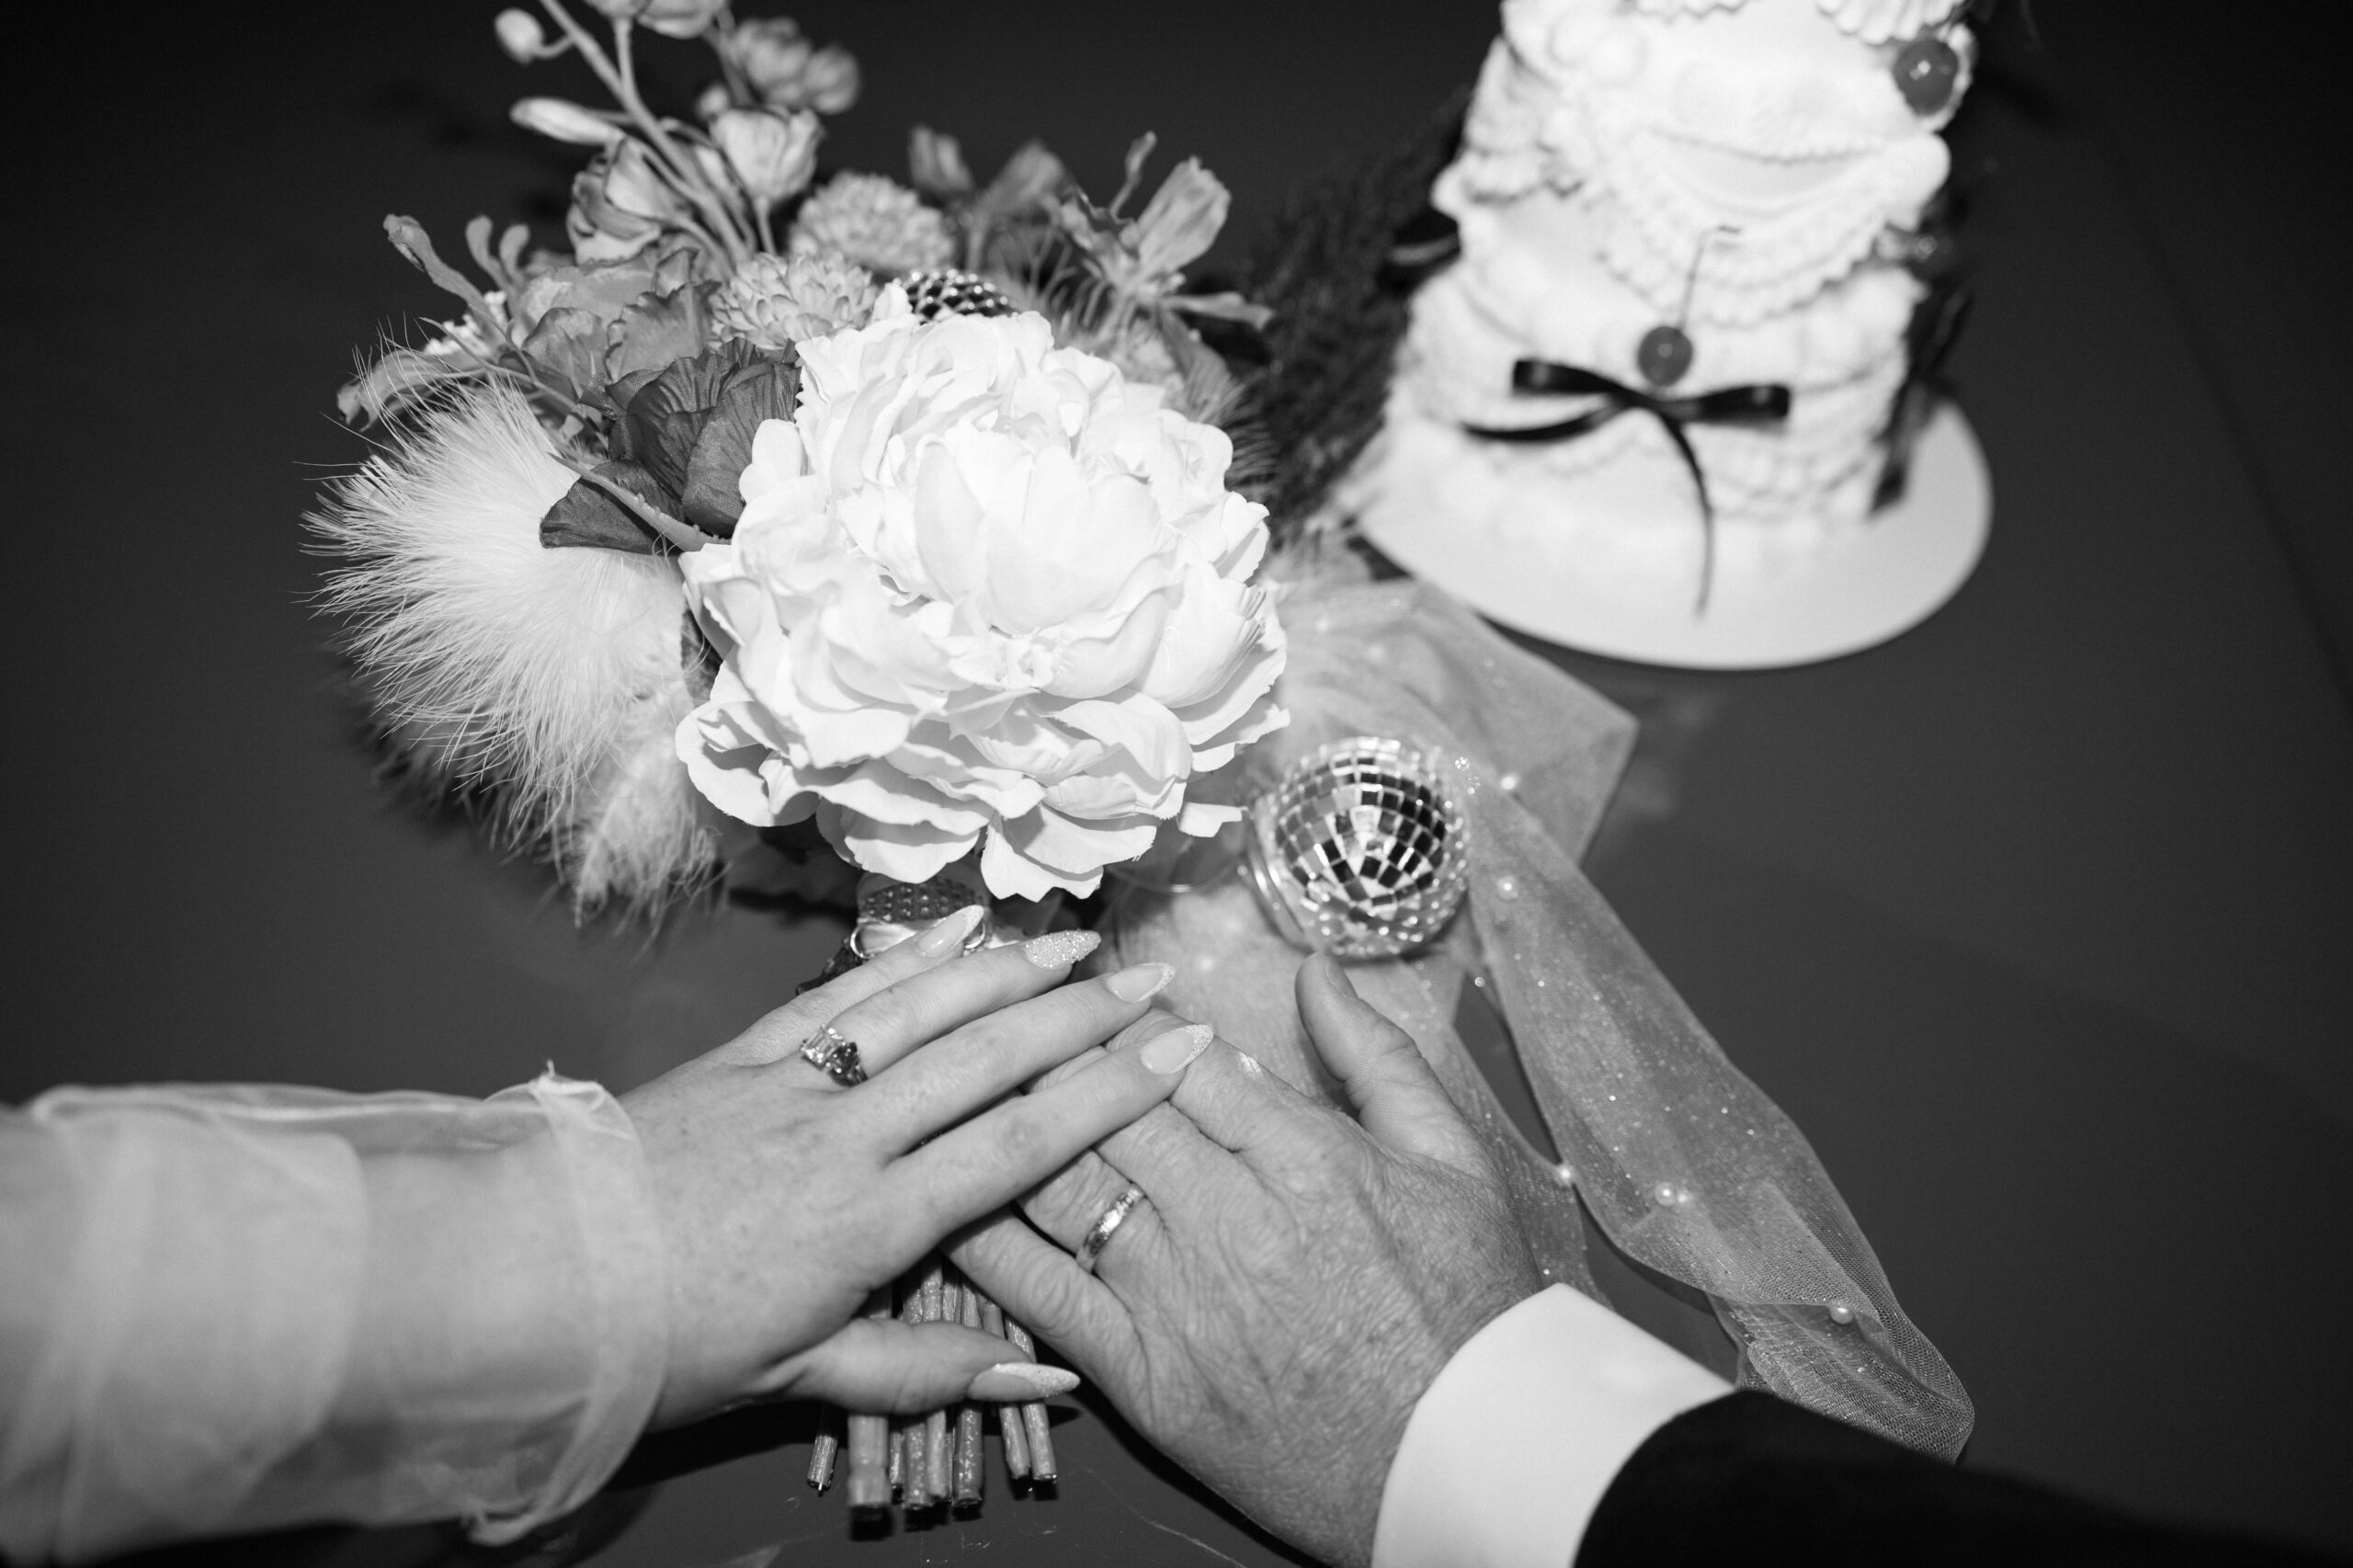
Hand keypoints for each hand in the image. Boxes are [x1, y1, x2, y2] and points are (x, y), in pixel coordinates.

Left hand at [620, 911, 1209, 1427]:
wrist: (532, 1279)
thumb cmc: (668, 1347)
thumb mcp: (803, 1382)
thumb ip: (928, 1373)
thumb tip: (1053, 1378)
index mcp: (873, 1222)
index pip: (1018, 1142)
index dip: (1107, 1095)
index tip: (1176, 1052)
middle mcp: (848, 1135)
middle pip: (985, 1058)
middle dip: (1078, 1016)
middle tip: (1152, 981)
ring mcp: (793, 1083)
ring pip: (920, 1009)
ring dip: (1004, 969)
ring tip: (1074, 940)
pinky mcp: (741, 1055)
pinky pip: (838, 993)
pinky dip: (903, 956)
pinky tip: (954, 930)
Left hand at [953, 956, 1544, 1567]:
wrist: (1463, 1459)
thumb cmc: (1466, 1306)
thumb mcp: (1452, 1160)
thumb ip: (1375, 1057)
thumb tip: (1313, 969)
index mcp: (1306, 1157)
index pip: (1181, 1058)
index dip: (1127, 1016)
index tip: (1095, 991)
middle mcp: (1232, 1220)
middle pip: (1106, 1106)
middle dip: (1048, 1051)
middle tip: (1004, 1016)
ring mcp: (1179, 1301)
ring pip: (1062, 1183)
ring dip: (1006, 1124)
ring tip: (966, 1082)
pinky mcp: (1144, 1377)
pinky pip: (1042, 1294)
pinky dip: (988, 1242)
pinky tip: (953, 1199)